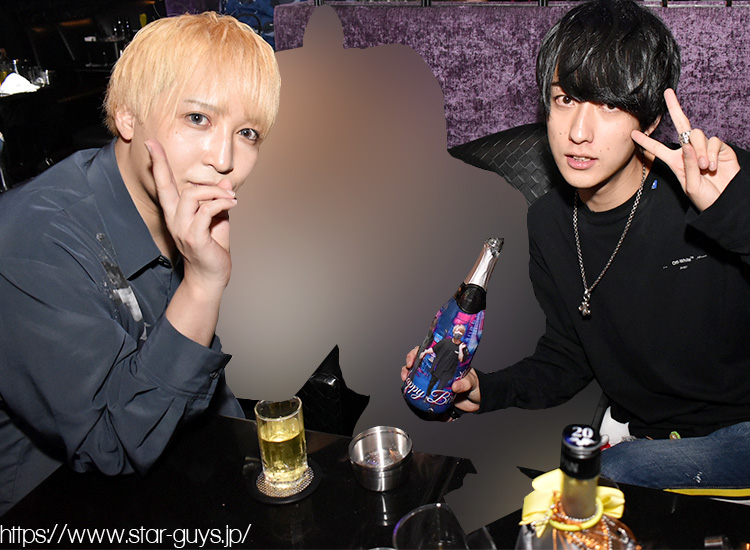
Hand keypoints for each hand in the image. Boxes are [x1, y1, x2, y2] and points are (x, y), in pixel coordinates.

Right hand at [146, 139, 237, 291]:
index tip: (151, 143)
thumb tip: (226, 182)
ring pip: (191, 195)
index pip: (163, 185)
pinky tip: (232, 204)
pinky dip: (221, 204)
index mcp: (176, 214)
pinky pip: (206, 211)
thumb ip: (219, 201)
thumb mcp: (218, 220)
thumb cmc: (213, 250)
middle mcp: (174, 220)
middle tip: (213, 177)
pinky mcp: (194, 238)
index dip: (157, 163)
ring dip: (215, 193)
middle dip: (176, 169)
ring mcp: (182, 229)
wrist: (211, 277)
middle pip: (170, 187)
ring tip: (231, 199)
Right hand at [400, 346, 481, 412]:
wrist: (477, 401)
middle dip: (410, 360)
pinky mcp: (432, 390)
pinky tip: (408, 388)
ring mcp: (434, 378)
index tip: (416, 355)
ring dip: (407, 372)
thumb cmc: (475, 386)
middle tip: (408, 366)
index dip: (420, 350)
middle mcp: (438, 367)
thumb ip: (464, 384)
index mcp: (447, 360)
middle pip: (420, 359)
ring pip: (416, 371)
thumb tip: (454, 386)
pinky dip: (412, 387)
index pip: (431, 349)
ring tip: (405, 378)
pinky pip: (419, 386)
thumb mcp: (471, 382)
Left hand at [631, 89, 739, 211]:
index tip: (633, 133)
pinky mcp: (720, 148)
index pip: (658, 149)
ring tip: (705, 168)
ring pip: (697, 136)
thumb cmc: (705, 197)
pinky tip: (713, 167)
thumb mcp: (690, 186)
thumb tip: (687, 146)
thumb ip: (687, 166)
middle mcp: (689, 151)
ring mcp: (704, 148)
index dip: (646, 141)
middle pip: (681, 125)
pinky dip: (712, 153)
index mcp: (675, 161)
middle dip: (675, 107)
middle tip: (668, 92)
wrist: (725, 200)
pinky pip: (714, 142)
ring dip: (700, 151)